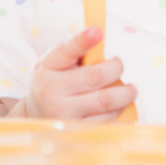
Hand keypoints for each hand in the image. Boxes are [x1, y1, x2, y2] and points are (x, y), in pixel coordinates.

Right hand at [14, 27, 136, 119]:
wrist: (35, 118)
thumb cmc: (53, 84)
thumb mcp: (54, 64)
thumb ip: (74, 50)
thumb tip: (99, 34)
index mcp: (46, 69)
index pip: (65, 51)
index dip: (82, 40)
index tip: (97, 32)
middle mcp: (51, 93)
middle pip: (95, 77)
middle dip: (116, 68)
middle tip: (119, 65)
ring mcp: (62, 115)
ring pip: (105, 101)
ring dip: (124, 94)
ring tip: (130, 90)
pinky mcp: (75, 132)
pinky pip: (106, 121)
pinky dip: (118, 111)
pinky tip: (118, 106)